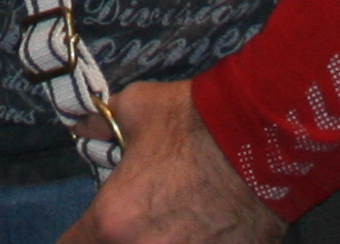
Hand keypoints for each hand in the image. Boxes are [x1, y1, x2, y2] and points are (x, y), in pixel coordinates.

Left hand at [55, 81, 282, 243]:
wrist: (261, 137)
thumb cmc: (193, 123)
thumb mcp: (135, 109)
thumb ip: (102, 125)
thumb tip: (83, 126)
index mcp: (112, 220)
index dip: (77, 237)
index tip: (89, 229)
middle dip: (115, 239)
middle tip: (131, 222)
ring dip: (155, 241)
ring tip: (170, 223)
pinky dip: (194, 243)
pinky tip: (201, 230)